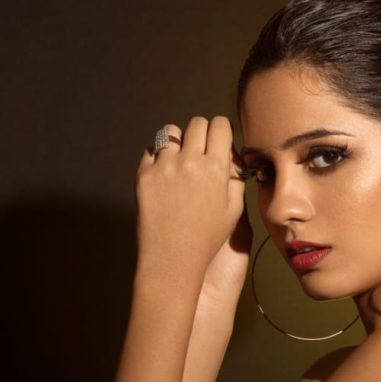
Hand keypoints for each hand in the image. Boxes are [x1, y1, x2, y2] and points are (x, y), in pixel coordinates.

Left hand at [135, 116, 248, 281]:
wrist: (172, 258)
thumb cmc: (206, 238)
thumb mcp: (233, 211)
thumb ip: (235, 178)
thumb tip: (231, 156)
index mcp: (216, 169)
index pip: (220, 126)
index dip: (221, 130)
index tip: (219, 139)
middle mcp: (189, 162)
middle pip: (196, 124)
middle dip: (201, 132)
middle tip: (200, 150)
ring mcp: (164, 166)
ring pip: (170, 132)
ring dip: (177, 141)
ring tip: (178, 161)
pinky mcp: (144, 174)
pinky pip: (150, 151)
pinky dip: (158, 157)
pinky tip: (164, 176)